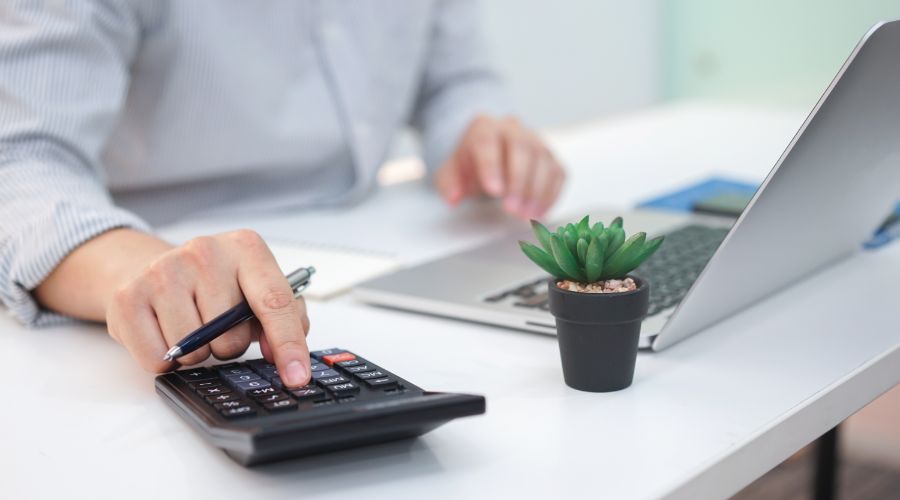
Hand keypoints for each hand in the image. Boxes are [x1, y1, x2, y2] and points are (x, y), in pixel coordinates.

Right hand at [35, 228, 311, 386]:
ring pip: (193, 351)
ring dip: (197, 352)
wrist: (150, 267)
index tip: (297, 377)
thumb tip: (277, 353)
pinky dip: (166, 359)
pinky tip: (165, 332)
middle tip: (218, 326)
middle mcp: (204, 252)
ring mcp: (162, 271)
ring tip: (191, 326)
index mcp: (246, 248)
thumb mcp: (257, 289)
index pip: (275, 302)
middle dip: (229, 345)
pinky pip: (157, 359)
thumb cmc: (216, 284)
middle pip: (230, 336)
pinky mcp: (128, 296)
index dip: (288, 345)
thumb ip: (286, 318)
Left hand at [435, 115, 564, 218]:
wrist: (488, 151)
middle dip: (519, 181)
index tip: (494, 191)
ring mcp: (536, 142)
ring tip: (526, 215)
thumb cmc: (470, 163)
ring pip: (543, 160)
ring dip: (537, 191)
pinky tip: (541, 212)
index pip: (488, 143)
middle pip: (522, 149)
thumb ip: (448, 184)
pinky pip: (558, 173)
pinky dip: (552, 194)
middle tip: (512, 209)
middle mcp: (513, 130)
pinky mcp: (550, 157)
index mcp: (484, 129)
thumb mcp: (450, 172)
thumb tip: (453, 198)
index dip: (492, 167)